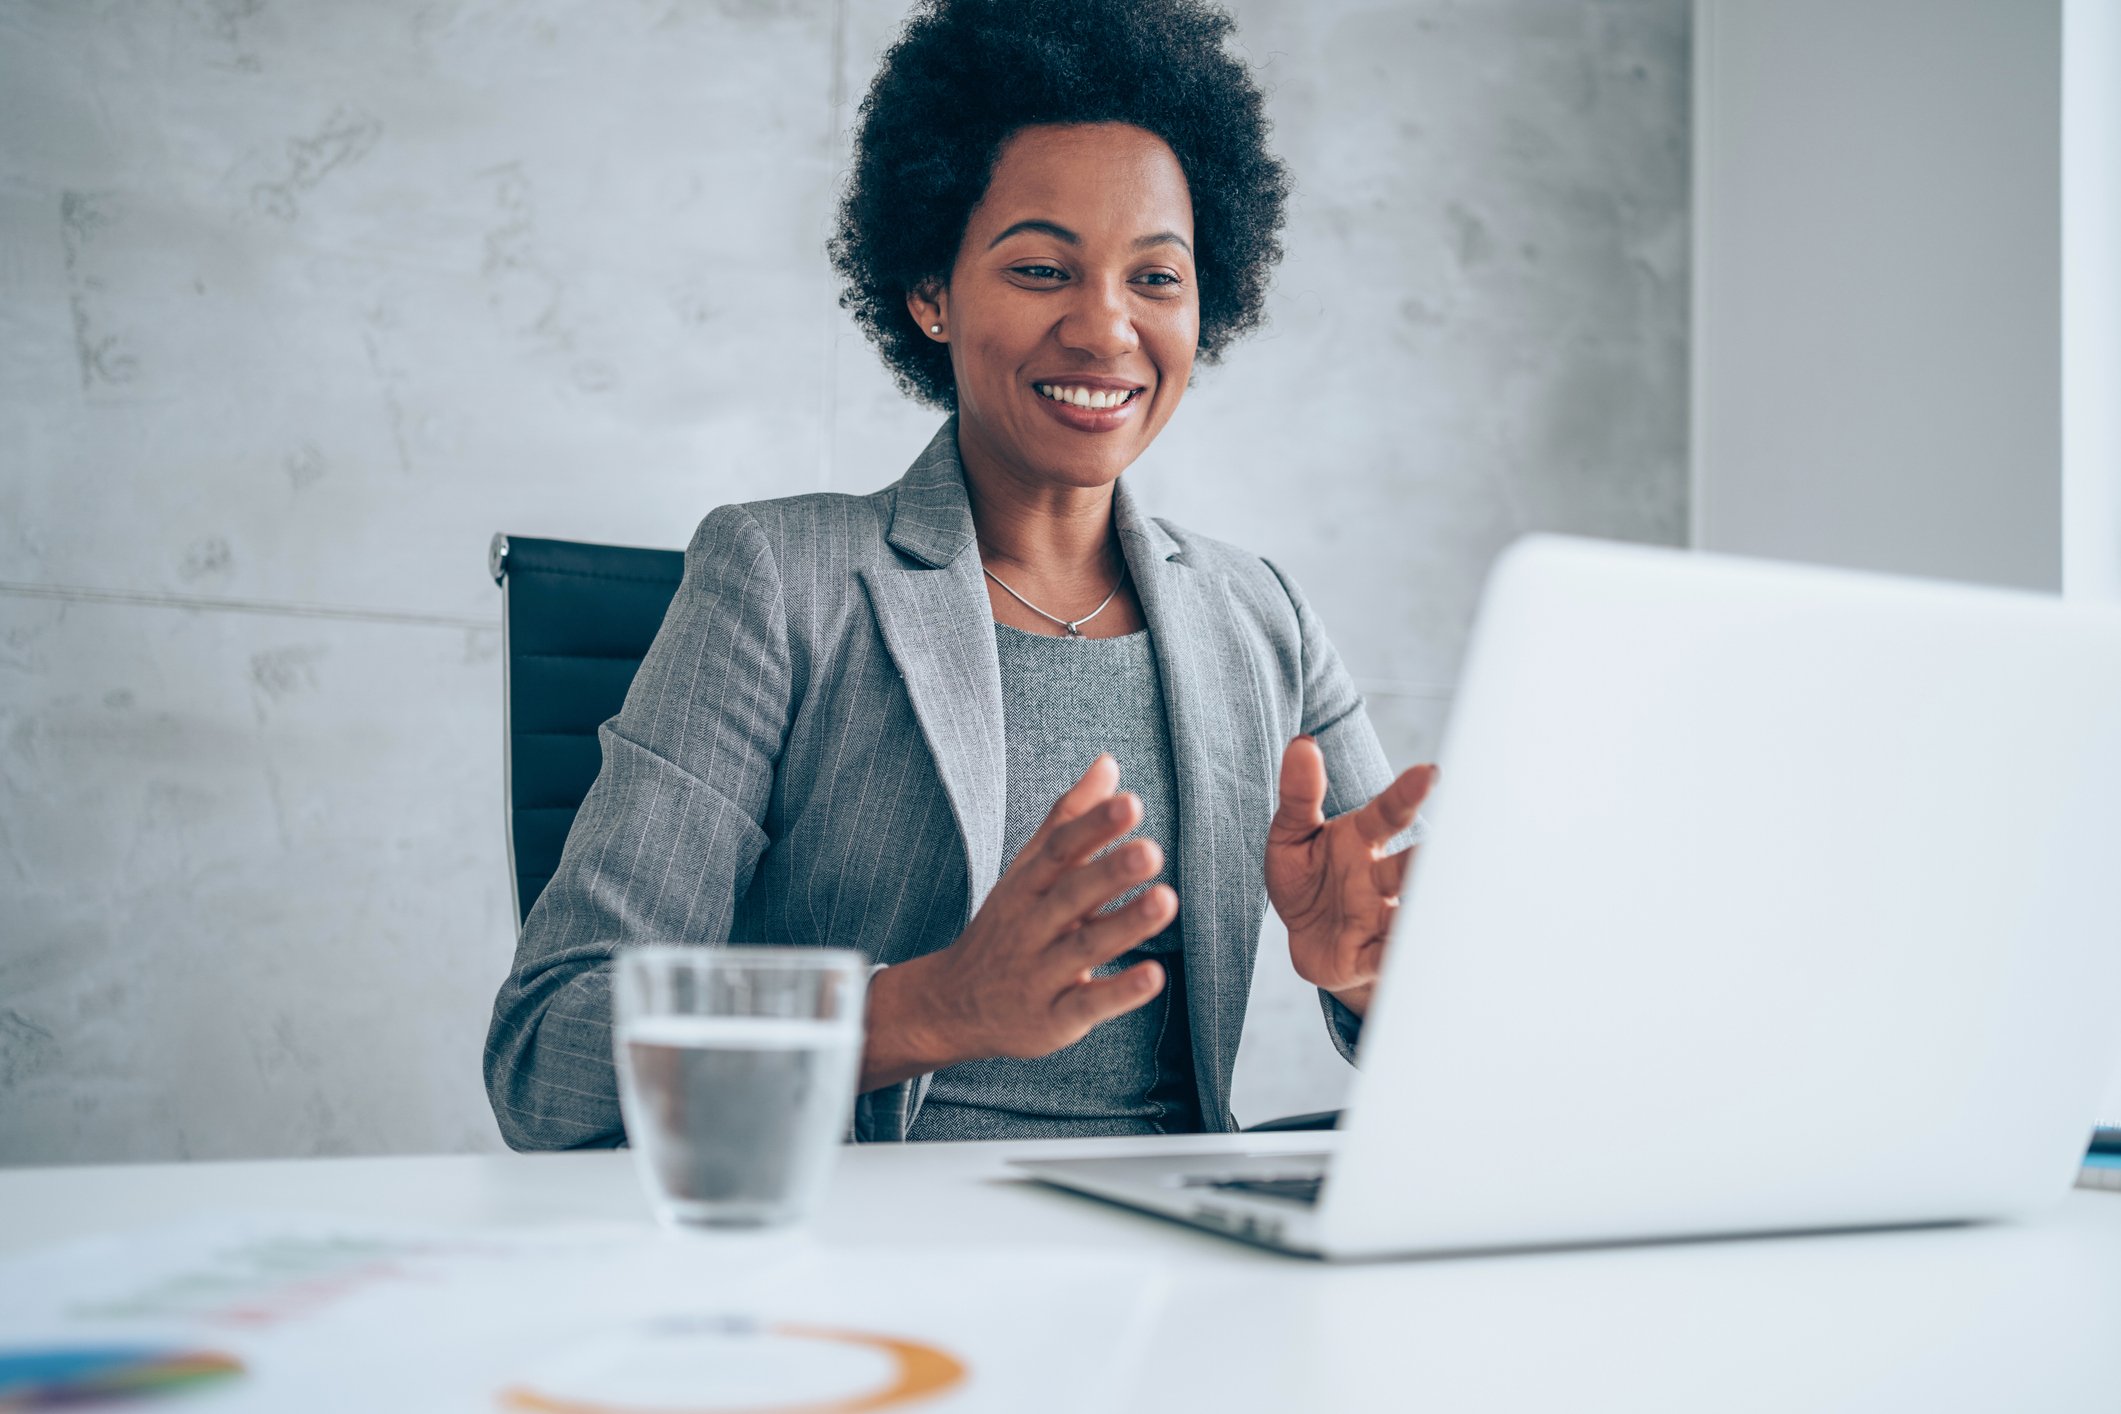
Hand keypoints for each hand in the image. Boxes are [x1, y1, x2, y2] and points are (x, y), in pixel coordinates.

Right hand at [858, 754, 1174, 1091]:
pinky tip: (1154, 975)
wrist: (952, 1005)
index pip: (1057, 851)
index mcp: (1025, 887)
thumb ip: (1069, 819)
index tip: (1130, 803)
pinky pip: (1086, 1004)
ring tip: (1166, 901)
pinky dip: (1119, 992)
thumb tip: (1109, 764)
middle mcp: (1030, 927)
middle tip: (1152, 850)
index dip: (1092, 827)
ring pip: (1083, 948)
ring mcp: (1039, 974)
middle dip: (1109, 872)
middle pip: (1069, 895)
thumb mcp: (1028, 871)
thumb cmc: (1007, 928)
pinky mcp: (1053, 1019)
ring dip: (1125, 925)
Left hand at [1264, 735, 1438, 1018]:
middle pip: (1407, 868)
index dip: (1405, 794)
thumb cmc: (1306, 877)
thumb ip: (1299, 794)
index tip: (1428, 773)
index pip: (1387, 814)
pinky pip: (1389, 958)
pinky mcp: (1371, 956)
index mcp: (1360, 840)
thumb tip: (1302, 743)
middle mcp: (1378, 877)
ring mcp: (1378, 917)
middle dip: (1424, 861)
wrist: (1306, 937)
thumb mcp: (1290, 834)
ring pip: (1407, 913)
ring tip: (1439, 905)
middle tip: (1444, 849)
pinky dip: (1402, 957)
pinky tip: (1418, 954)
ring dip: (1422, 911)